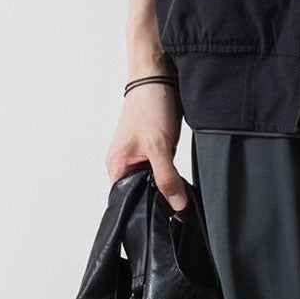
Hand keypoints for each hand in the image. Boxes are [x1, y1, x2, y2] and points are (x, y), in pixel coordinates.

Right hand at [105, 78, 189, 210]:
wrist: (159, 77)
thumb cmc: (149, 106)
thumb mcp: (159, 147)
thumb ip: (167, 179)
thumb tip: (177, 206)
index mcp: (116, 167)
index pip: (126, 202)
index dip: (144, 212)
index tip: (164, 220)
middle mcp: (125, 165)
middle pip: (141, 195)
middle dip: (159, 201)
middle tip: (178, 210)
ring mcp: (140, 158)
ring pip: (154, 184)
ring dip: (168, 188)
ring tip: (182, 197)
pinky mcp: (154, 151)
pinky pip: (162, 172)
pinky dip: (172, 177)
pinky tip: (183, 181)